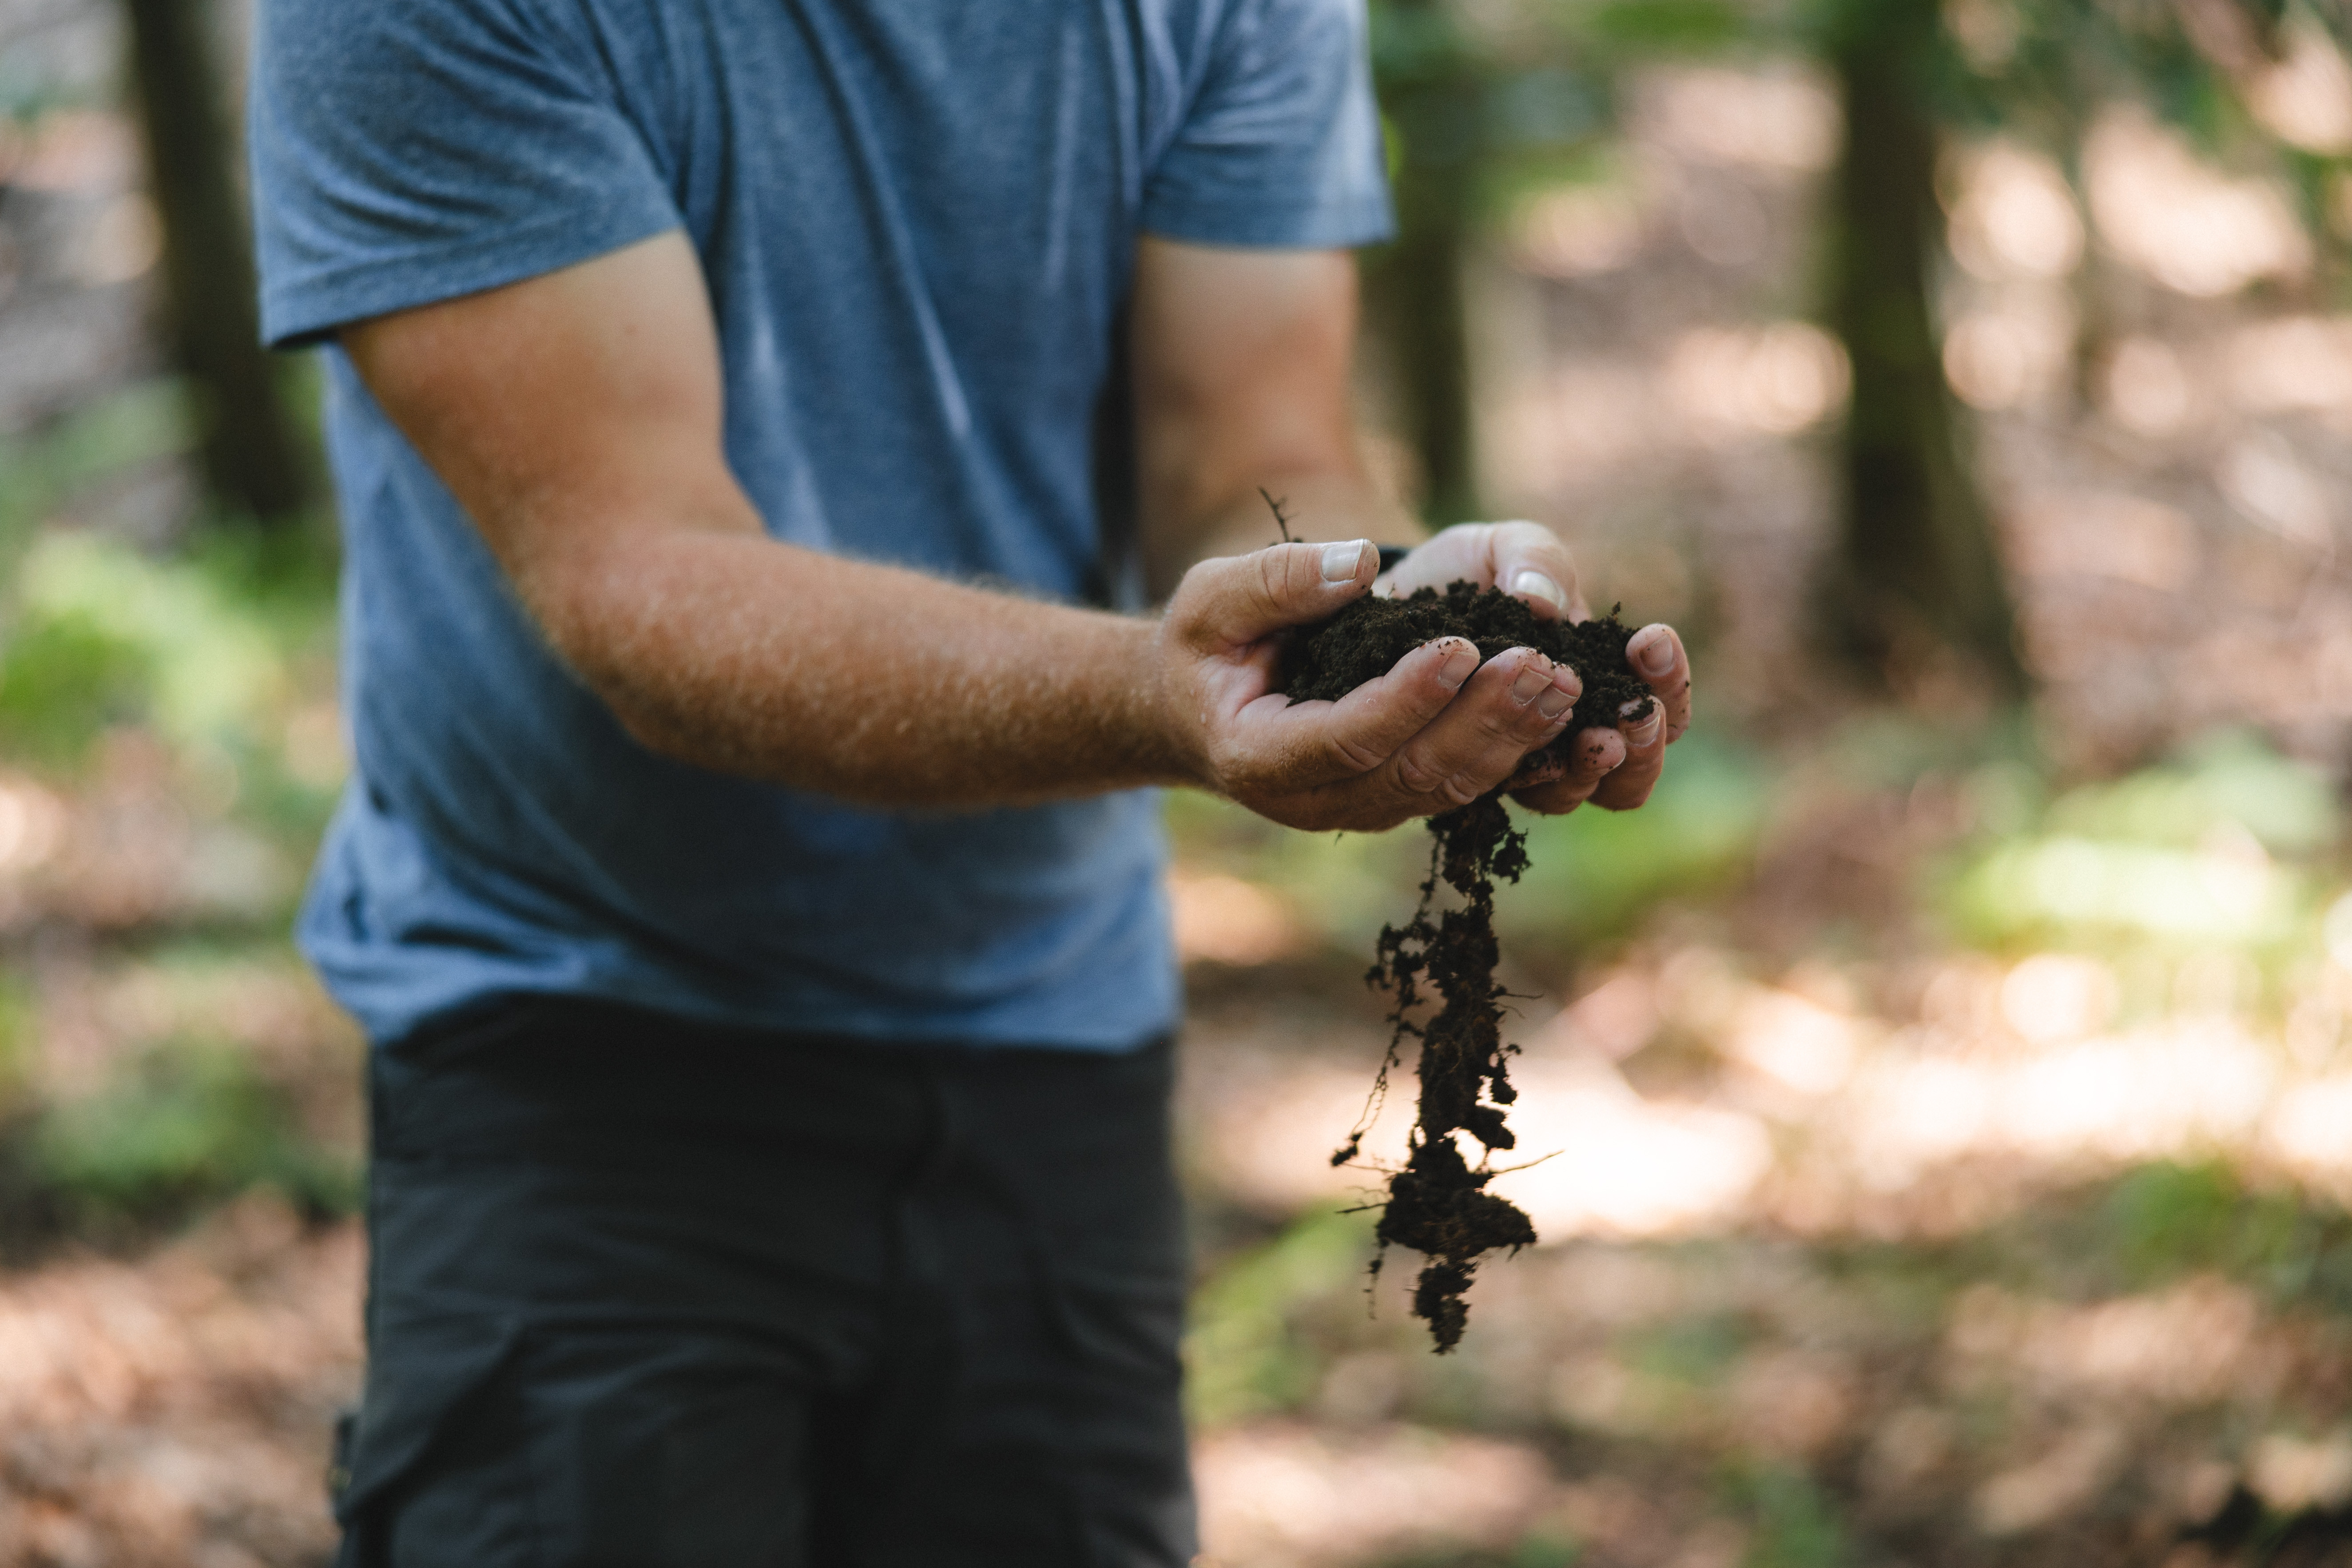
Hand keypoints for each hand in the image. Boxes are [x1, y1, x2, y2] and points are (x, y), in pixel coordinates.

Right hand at [1154, 539, 1585, 831]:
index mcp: (1257, 756)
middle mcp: (1310, 800)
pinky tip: (1552, 709)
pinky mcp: (1390, 799)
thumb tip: (1360, 565)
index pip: (1346, 737)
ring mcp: (1355, 809)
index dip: (1408, 698)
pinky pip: (1457, 786)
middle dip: (1483, 720)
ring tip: (1562, 681)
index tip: (1462, 645)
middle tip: (1543, 666)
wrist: (1196, 708)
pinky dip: (1509, 751)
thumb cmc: (1204, 646)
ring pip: (1445, 788)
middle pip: (1412, 773)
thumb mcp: (1213, 597)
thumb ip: (1279, 580)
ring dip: (1510, 737)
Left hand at [1380, 520, 1691, 815]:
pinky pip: (1497, 793)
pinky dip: (1517, 773)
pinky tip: (1513, 746)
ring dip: (1588, 768)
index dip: (1670, 684)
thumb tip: (1545, 605)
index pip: (1660, 706)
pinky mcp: (1463, 776)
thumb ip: (1536, 563)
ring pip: (1571, 793)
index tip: (1651, 641)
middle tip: (1630, 710)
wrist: (1384, 604)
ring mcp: (1517, 761)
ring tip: (1590, 738)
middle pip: (1630, 771)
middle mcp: (1566, 734)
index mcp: (1597, 680)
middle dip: (1642, 741)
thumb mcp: (1505, 549)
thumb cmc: (1464, 576)